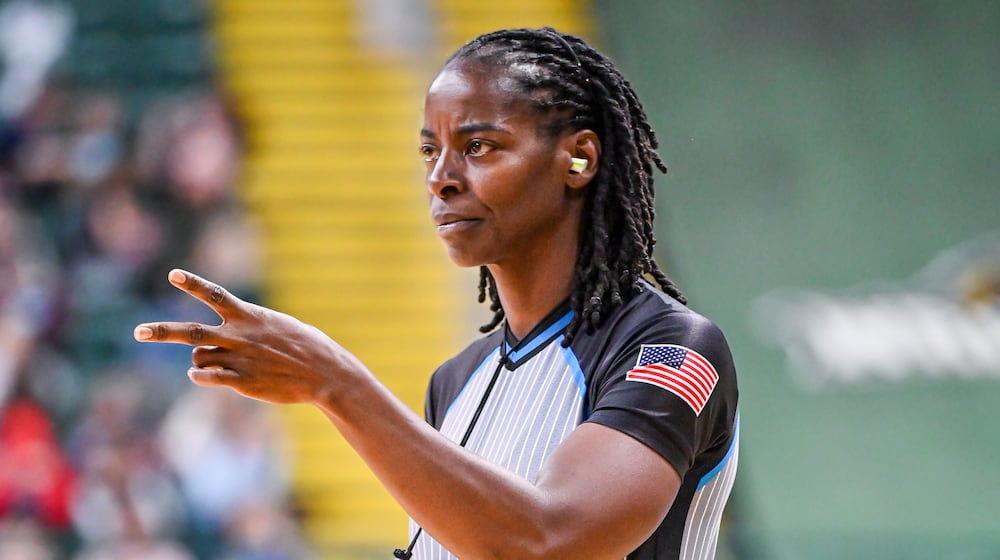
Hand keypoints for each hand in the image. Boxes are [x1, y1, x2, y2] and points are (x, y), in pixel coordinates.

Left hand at [134, 269, 362, 404]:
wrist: (325, 373)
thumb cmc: (307, 346)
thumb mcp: (281, 325)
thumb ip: (252, 325)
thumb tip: (230, 331)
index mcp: (250, 316)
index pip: (215, 295)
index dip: (192, 283)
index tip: (173, 275)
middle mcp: (240, 336)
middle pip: (191, 332)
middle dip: (162, 331)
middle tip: (138, 332)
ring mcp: (239, 359)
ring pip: (198, 357)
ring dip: (201, 358)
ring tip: (221, 359)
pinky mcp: (242, 381)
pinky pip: (207, 377)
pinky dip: (201, 375)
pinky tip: (201, 375)